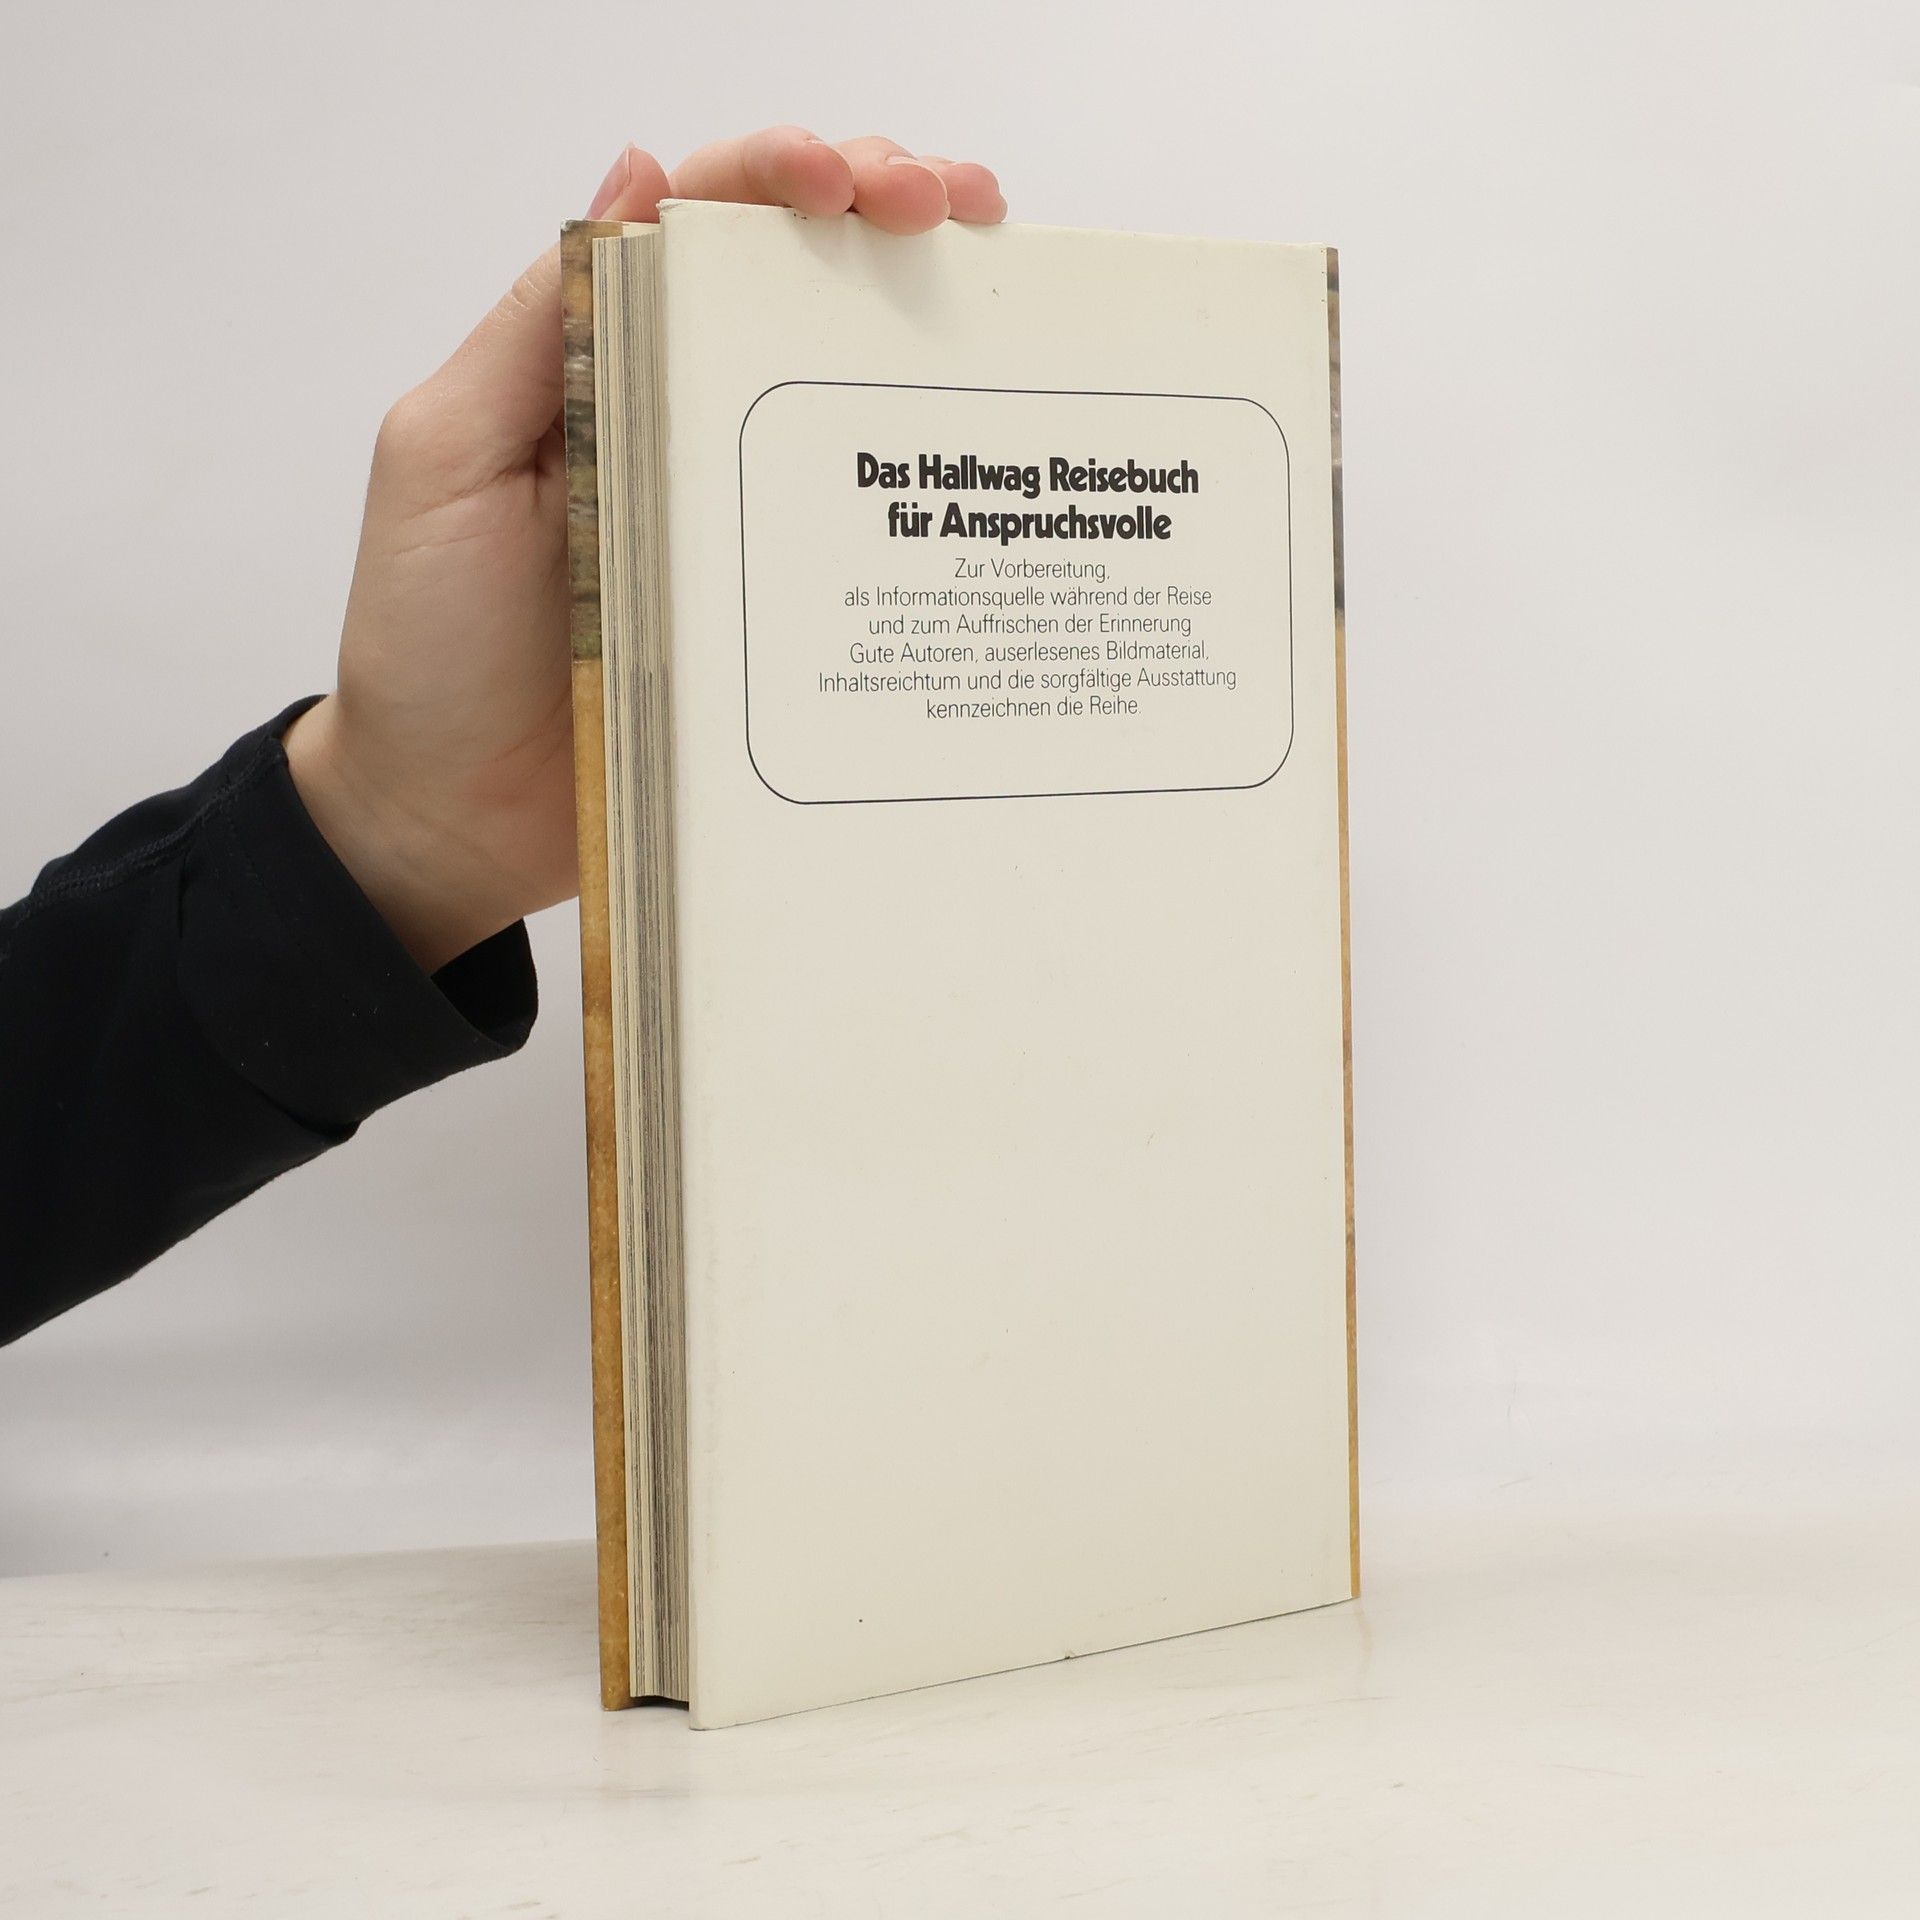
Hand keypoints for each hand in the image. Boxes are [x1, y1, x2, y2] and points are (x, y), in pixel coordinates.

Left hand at [286, 131, 1006, 972]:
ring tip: (999, 267)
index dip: (784, 172)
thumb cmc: (430, 644)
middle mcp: (681, 413)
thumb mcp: (446, 459)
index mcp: (598, 358)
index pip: (702, 222)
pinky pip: (859, 517)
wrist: (457, 815)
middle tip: (958, 205)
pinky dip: (923, 468)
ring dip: (928, 307)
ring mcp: (738, 506)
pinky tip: (981, 430)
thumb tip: (635, 178)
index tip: (857, 182)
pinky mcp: (777, 597)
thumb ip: (537, 329)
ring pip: (844, 379)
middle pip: (796, 275)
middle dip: (887, 206)